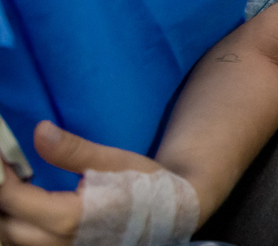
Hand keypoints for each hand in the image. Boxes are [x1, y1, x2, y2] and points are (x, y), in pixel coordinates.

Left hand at [0, 122, 161, 245]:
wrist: (171, 213)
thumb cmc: (145, 185)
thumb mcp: (115, 160)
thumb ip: (74, 150)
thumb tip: (40, 131)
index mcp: (69, 217)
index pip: (12, 198)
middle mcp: (57, 242)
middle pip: (4, 223)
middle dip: (0, 194)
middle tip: (4, 166)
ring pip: (11, 238)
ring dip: (6, 212)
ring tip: (11, 183)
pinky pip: (25, 242)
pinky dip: (16, 223)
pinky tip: (23, 204)